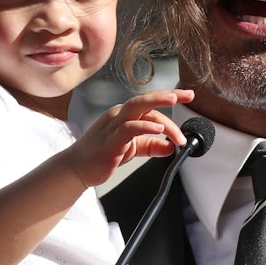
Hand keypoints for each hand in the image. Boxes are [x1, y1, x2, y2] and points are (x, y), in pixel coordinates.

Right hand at [67, 88, 195, 186]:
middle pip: (146, 99)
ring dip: (159, 108)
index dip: (169, 97)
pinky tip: (158, 128)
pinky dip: (145, 126)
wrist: (77, 168)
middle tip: (188, 95)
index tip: (188, 96)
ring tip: (176, 110)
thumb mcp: (133, 149)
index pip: (150, 103)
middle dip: (168, 95)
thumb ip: (152, 146)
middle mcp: (119, 115)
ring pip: (137, 108)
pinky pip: (129, 128)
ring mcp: (113, 126)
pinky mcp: (110, 140)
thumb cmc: (102, 155)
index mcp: (125, 115)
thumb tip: (171, 147)